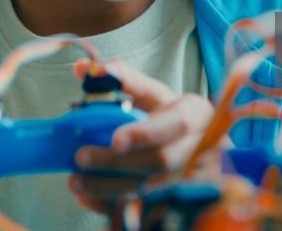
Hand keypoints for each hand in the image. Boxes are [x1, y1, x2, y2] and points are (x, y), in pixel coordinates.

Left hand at [67, 59, 217, 213]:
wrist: (201, 152)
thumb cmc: (171, 121)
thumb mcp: (154, 96)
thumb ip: (121, 80)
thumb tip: (82, 68)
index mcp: (198, 114)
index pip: (177, 124)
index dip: (146, 133)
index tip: (115, 139)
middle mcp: (205, 148)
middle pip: (162, 161)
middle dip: (117, 163)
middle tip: (81, 158)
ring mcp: (199, 181)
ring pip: (154, 191)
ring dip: (110, 188)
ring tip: (76, 182)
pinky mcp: (187, 205)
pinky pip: (149, 212)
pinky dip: (116, 208)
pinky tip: (90, 200)